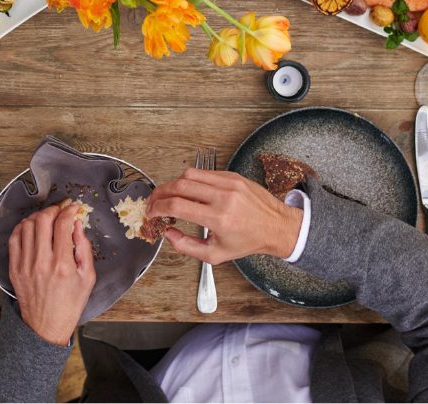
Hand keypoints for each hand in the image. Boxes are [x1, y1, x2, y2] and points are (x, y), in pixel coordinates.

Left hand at [7, 204, 95, 345]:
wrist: (46, 326)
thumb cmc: (69, 304)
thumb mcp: (87, 278)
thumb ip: (84, 248)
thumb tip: (77, 225)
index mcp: (62, 265)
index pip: (62, 225)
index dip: (68, 211)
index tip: (73, 208)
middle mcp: (42, 262)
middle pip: (43, 220)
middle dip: (53, 210)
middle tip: (60, 210)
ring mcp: (25, 264)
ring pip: (27, 226)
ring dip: (38, 216)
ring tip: (47, 218)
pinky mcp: (14, 267)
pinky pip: (14, 238)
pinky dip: (22, 227)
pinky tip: (31, 227)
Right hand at [147, 168, 302, 265]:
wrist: (276, 227)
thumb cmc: (248, 241)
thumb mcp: (216, 255)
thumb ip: (187, 246)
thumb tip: (168, 232)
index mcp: (219, 218)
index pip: (177, 205)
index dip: (157, 207)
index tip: (151, 213)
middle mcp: (223, 197)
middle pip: (179, 185)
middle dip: (159, 193)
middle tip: (153, 202)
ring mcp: (228, 183)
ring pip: (189, 174)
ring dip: (173, 184)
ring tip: (169, 195)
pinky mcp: (232, 176)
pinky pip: (204, 172)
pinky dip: (191, 180)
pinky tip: (189, 191)